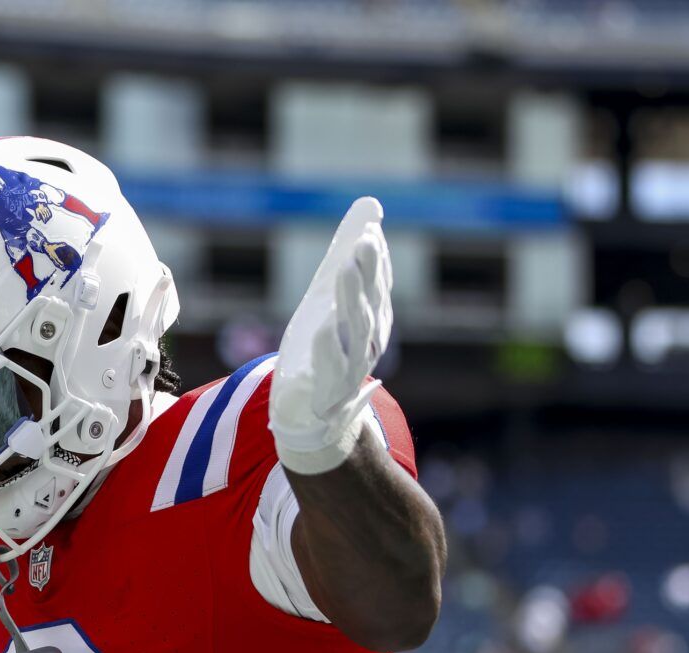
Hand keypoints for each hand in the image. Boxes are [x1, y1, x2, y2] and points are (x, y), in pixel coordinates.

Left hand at [269, 197, 393, 473]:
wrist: (310, 411)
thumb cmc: (324, 347)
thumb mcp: (330, 296)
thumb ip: (348, 254)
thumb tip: (370, 205)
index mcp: (372, 320)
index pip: (378, 285)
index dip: (374, 259)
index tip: (367, 230)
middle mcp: (367, 344)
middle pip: (370, 304)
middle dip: (367, 274)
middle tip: (362, 242)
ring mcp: (349, 369)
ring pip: (355, 333)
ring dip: (351, 301)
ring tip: (342, 272)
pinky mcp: (325, 391)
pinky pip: (330, 369)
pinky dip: (326, 348)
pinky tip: (319, 326)